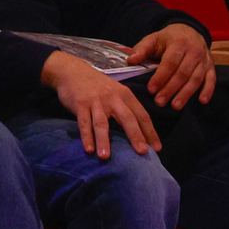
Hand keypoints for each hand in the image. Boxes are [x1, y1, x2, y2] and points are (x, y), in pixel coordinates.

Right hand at [42, 51, 159, 159]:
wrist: (72, 71)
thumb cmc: (97, 85)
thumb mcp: (116, 91)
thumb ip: (126, 107)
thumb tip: (139, 131)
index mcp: (125, 95)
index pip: (142, 115)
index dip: (150, 132)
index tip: (157, 148)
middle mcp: (113, 98)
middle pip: (127, 118)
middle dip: (135, 136)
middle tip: (142, 152)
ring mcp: (95, 101)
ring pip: (102, 123)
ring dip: (104, 140)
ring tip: (106, 157)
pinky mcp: (79, 104)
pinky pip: (84, 123)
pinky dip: (86, 136)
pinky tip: (89, 149)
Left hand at [129, 22, 215, 109]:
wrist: (189, 31)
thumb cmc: (168, 38)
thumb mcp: (153, 39)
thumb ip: (142, 49)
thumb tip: (130, 60)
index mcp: (179, 43)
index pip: (170, 63)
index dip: (161, 77)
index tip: (151, 89)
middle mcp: (194, 51)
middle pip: (182, 73)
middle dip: (171, 89)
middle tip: (159, 102)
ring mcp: (205, 59)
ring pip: (196, 79)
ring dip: (186, 94)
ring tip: (175, 106)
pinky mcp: (211, 66)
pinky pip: (212, 79)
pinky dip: (208, 91)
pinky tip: (202, 101)